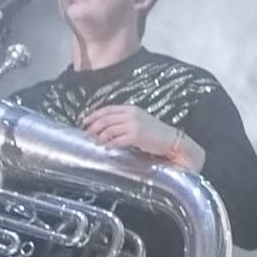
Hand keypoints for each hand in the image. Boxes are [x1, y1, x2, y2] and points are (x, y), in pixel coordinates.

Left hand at [83, 104, 200, 173]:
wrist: (171, 140)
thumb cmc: (155, 133)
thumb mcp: (140, 120)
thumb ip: (125, 120)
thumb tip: (106, 126)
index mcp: (131, 109)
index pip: (107, 109)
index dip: (93, 115)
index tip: (85, 122)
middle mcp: (131, 115)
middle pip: (105, 119)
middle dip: (93, 126)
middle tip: (87, 134)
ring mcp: (134, 125)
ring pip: (109, 129)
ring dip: (100, 136)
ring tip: (96, 142)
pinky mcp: (137, 136)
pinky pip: (117, 140)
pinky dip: (110, 144)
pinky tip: (107, 147)